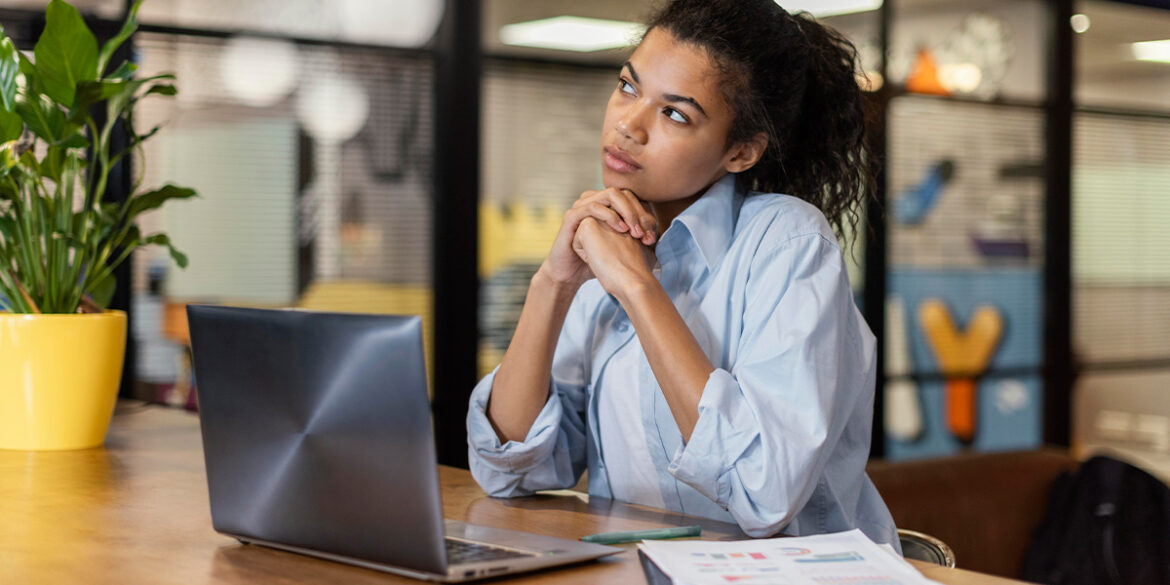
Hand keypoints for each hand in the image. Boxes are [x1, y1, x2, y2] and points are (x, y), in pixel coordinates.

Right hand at [537, 188, 657, 290]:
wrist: (571, 274)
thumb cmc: (596, 261)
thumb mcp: (620, 247)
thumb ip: (635, 237)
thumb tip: (658, 234)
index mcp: (605, 205)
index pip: (631, 198)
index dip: (644, 213)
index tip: (652, 236)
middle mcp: (593, 200)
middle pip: (623, 193)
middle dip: (638, 212)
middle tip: (645, 232)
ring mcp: (582, 206)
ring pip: (610, 194)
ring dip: (627, 211)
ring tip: (635, 231)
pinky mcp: (572, 216)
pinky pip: (592, 207)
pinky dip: (609, 215)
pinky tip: (621, 229)